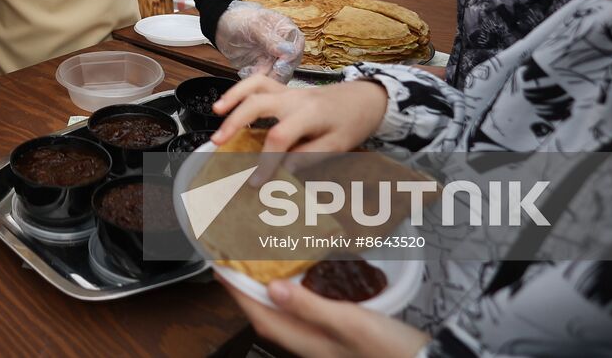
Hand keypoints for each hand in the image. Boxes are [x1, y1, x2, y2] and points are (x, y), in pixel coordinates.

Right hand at [211, 75, 387, 159]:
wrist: (364, 99)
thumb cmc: (351, 123)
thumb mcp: (338, 145)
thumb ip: (310, 156)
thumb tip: (284, 169)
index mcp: (310, 114)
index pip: (280, 137)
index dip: (265, 161)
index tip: (255, 182)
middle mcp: (294, 98)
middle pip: (258, 104)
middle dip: (235, 122)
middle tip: (218, 142)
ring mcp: (288, 90)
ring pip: (255, 85)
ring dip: (233, 96)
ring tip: (216, 112)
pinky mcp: (284, 89)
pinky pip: (259, 82)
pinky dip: (241, 89)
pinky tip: (230, 102)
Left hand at [214, 1, 306, 81]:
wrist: (222, 27)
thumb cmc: (240, 19)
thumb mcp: (255, 26)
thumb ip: (271, 39)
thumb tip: (287, 50)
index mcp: (287, 31)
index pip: (296, 48)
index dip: (290, 58)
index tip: (280, 64)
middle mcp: (284, 46)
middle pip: (290, 65)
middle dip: (279, 72)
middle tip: (266, 74)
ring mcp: (274, 58)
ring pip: (280, 75)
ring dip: (268, 78)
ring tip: (254, 74)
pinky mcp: (264, 68)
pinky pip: (267, 78)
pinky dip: (258, 79)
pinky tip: (249, 73)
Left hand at [222, 275, 429, 357]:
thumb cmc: (392, 350)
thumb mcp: (351, 323)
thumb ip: (311, 307)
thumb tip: (273, 289)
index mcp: (308, 343)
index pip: (260, 315)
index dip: (237, 291)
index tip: (219, 267)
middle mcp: (311, 344)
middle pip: (269, 314)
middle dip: (247, 289)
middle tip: (233, 261)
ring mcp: (325, 341)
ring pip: (286, 313)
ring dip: (269, 290)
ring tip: (258, 265)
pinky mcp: (340, 335)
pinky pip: (306, 312)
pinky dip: (296, 294)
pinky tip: (302, 280)